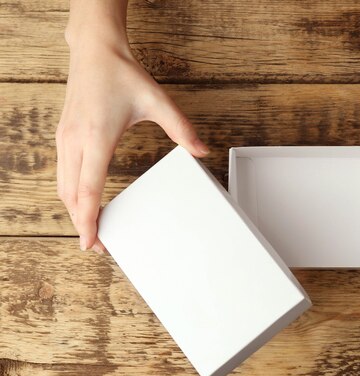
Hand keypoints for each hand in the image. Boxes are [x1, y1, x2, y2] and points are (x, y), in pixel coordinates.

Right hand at [56, 14, 209, 253]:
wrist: (95, 51)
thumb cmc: (122, 74)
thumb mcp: (158, 101)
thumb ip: (181, 129)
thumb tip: (202, 150)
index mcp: (97, 138)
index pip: (88, 190)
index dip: (88, 220)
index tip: (92, 242)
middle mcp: (75, 141)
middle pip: (72, 196)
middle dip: (81, 223)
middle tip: (96, 245)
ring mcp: (65, 139)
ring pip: (63, 187)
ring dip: (74, 211)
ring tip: (89, 229)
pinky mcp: (63, 136)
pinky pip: (63, 174)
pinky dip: (70, 194)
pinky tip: (81, 202)